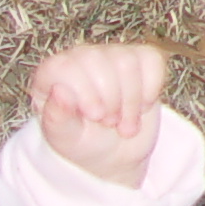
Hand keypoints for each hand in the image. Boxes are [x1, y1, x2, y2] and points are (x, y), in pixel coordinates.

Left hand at [31, 43, 164, 189]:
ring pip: (127, 62)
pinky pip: (151, 61)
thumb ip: (56, 117)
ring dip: (131, 101)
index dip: (84, 90)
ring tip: (124, 123)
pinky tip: (141, 106)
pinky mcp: (141, 57)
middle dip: (110, 98)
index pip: (65, 66)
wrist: (115, 151)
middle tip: (109, 123)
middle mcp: (81, 58)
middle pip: (98, 60)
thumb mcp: (65, 138)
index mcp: (52, 74)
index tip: (95, 116)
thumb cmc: (82, 143)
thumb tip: (58, 90)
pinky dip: (151, 89)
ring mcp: (112, 54)